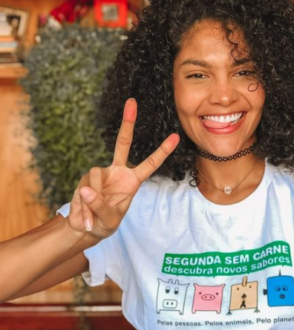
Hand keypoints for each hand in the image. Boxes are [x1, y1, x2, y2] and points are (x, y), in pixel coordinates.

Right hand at [68, 98, 179, 238]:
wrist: (87, 228)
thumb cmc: (106, 223)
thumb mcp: (109, 219)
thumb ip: (100, 205)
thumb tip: (86, 188)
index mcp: (132, 181)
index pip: (150, 164)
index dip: (162, 151)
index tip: (176, 136)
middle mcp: (118, 172)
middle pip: (123, 143)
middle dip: (128, 122)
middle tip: (132, 101)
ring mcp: (101, 173)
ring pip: (94, 176)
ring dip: (92, 201)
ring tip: (91, 219)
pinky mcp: (85, 179)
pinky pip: (83, 188)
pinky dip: (82, 206)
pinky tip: (84, 218)